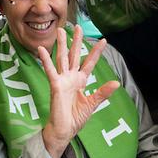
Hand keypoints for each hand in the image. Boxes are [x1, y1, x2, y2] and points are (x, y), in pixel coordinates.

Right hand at [38, 26, 119, 157]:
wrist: (64, 130)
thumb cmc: (75, 118)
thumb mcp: (92, 104)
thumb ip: (102, 92)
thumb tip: (116, 82)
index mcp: (80, 81)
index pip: (89, 63)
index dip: (95, 52)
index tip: (103, 40)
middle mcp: (71, 78)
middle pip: (74, 55)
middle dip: (76, 41)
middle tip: (77, 27)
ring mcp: (62, 80)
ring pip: (62, 58)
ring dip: (61, 45)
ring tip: (60, 31)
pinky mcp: (55, 85)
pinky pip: (50, 71)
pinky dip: (46, 60)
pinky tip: (42, 49)